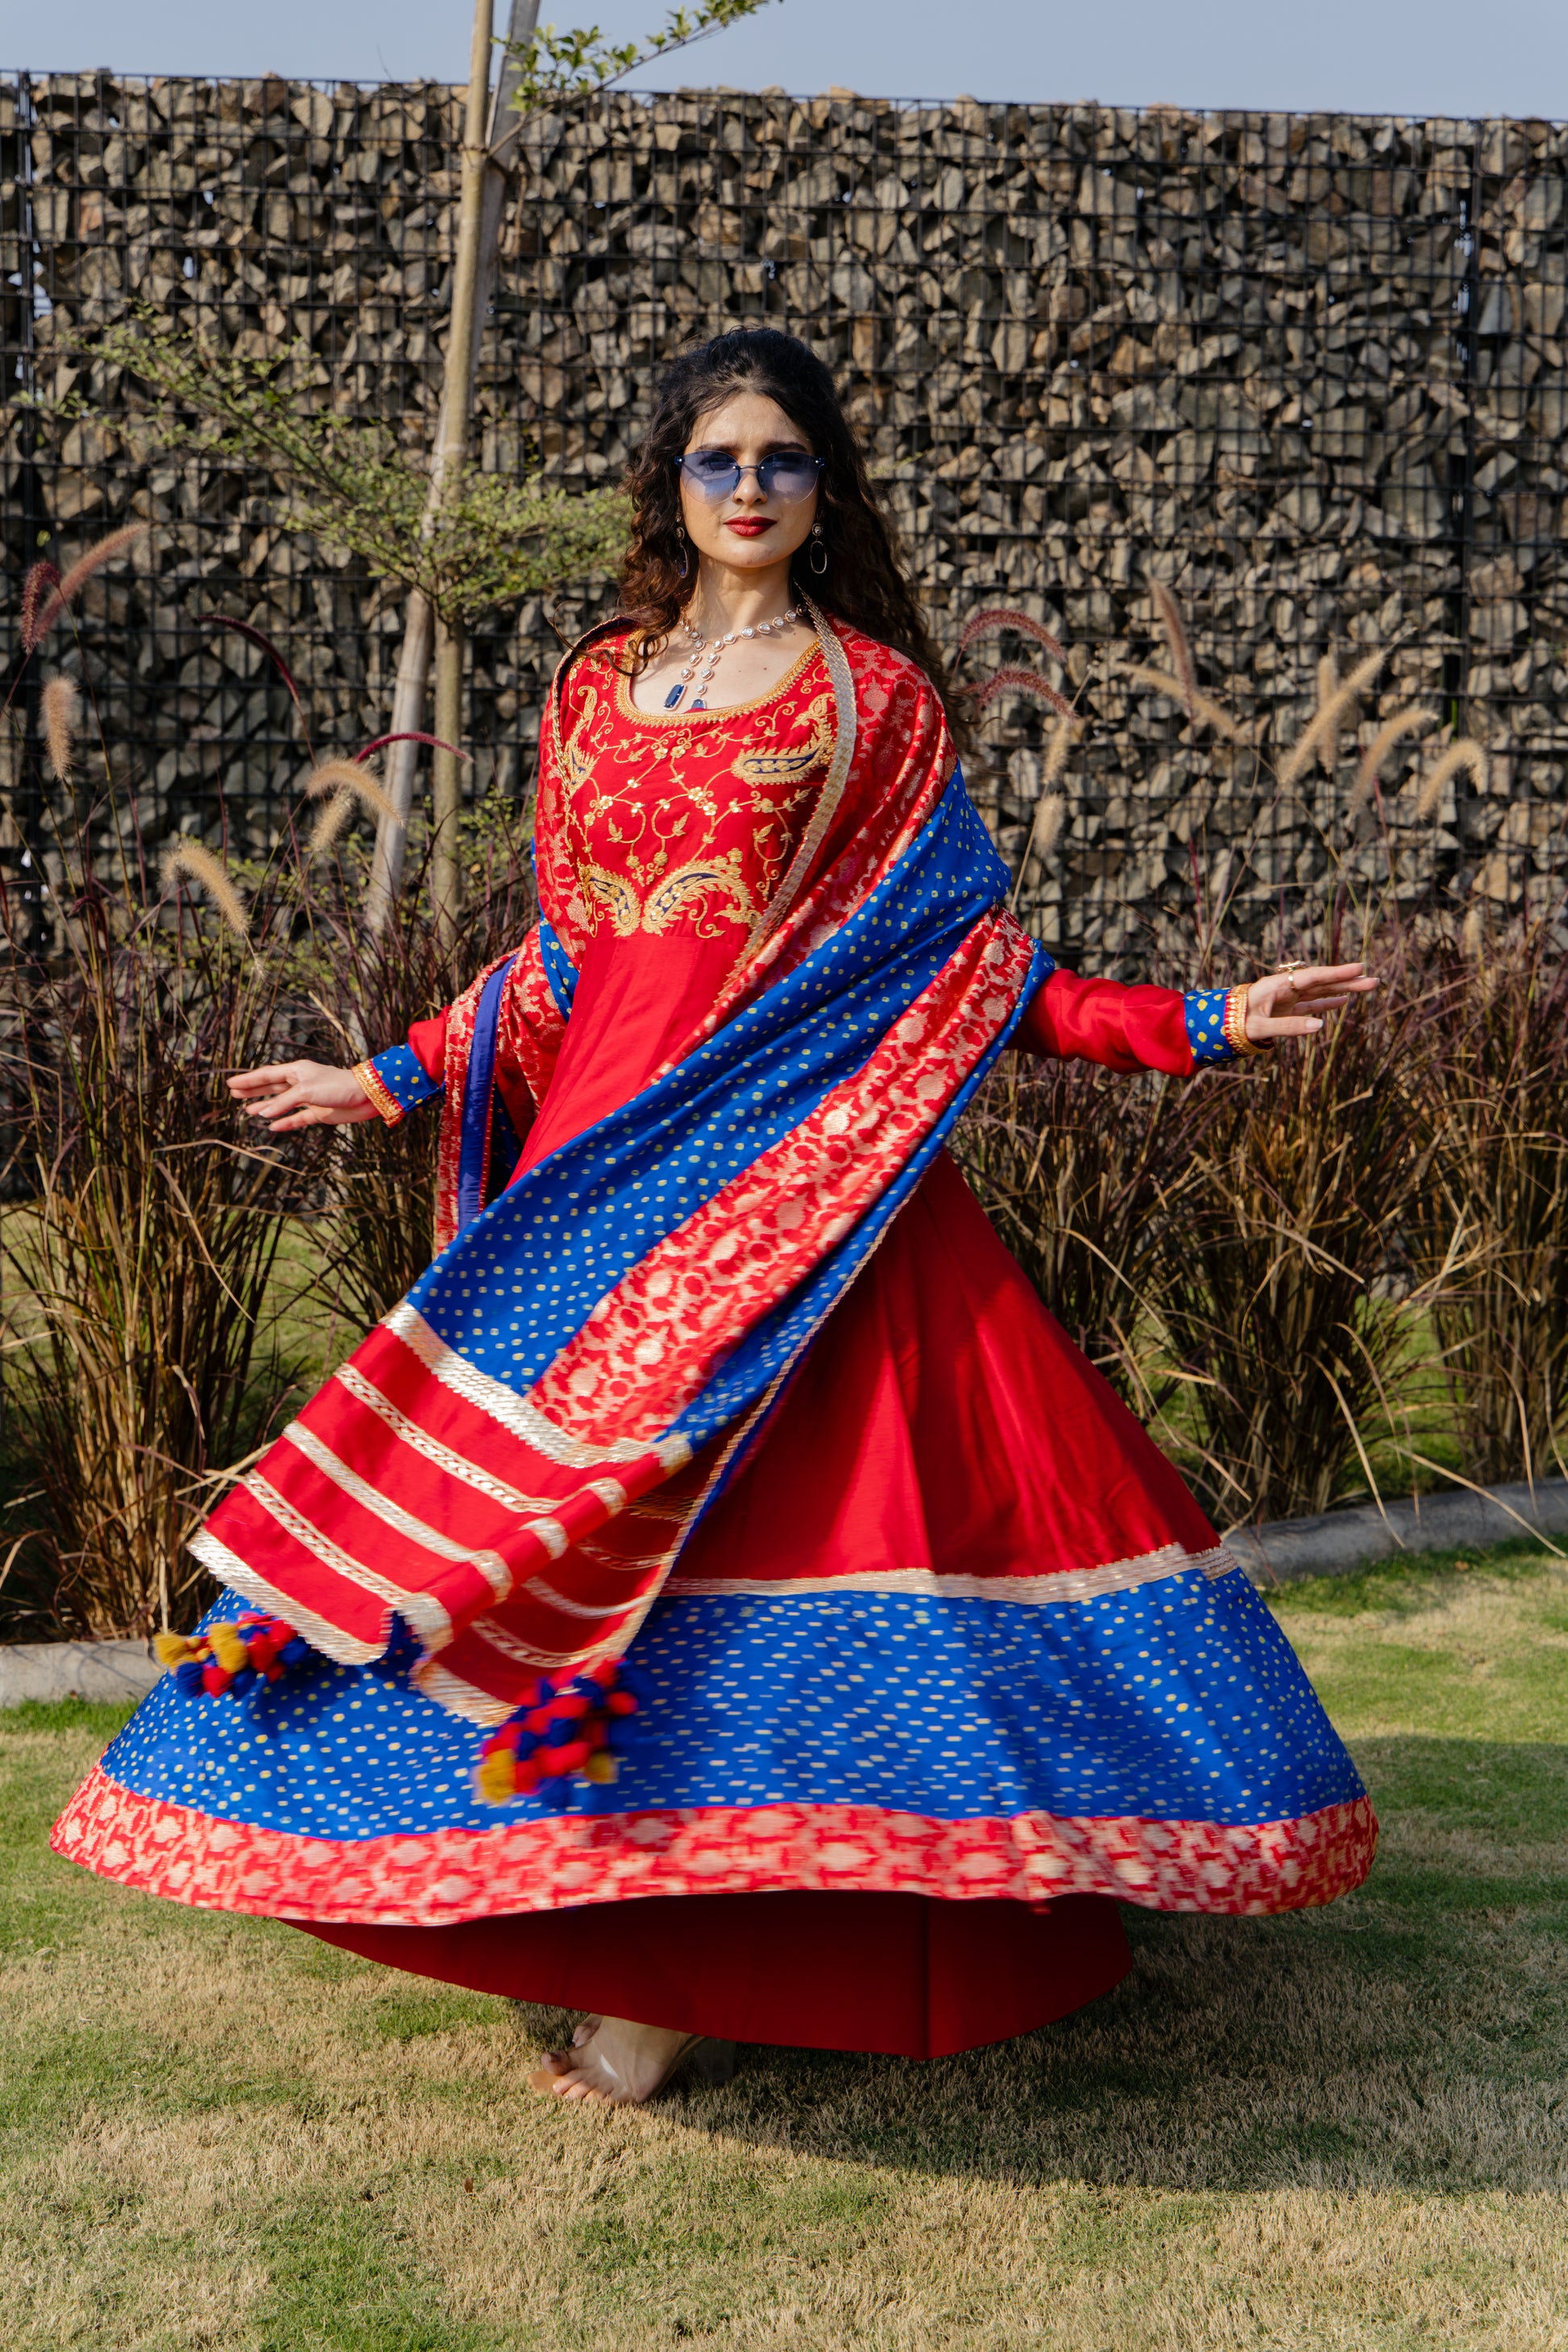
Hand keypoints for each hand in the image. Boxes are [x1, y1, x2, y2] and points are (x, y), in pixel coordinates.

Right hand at [228, 1059, 379, 1131]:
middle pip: (271, 1087)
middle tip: (234, 1094)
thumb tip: (264, 1115)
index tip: (230, 1083)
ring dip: (265, 1107)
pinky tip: (273, 1127)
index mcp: (297, 1071)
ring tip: (248, 1111)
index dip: (248, 1079)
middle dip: (253, 1091)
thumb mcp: (306, 1091)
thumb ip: (283, 1103)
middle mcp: (301, 1083)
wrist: (366, 1096)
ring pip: (282, 1103)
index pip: (267, 1075)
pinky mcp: (319, 1113)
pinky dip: (285, 1123)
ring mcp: (309, 1099)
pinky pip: (297, 1118)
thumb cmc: (337, 1086)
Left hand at [1244, 962, 1378, 1044]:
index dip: (1336, 973)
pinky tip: (1344, 1000)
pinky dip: (1328, 1003)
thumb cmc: (1234, 1024)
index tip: (1359, 966)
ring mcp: (1287, 998)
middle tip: (1374, 980)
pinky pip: (1311, 1004)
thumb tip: (1319, 1026)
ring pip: (1320, 992)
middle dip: (1348, 981)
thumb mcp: (1259, 1027)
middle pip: (1322, 982)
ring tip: (1367, 986)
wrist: (1217, 1025)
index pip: (1313, 977)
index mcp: (1277, 985)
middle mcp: (1285, 988)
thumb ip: (1288, 1027)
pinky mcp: (1286, 1009)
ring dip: (1343, 990)